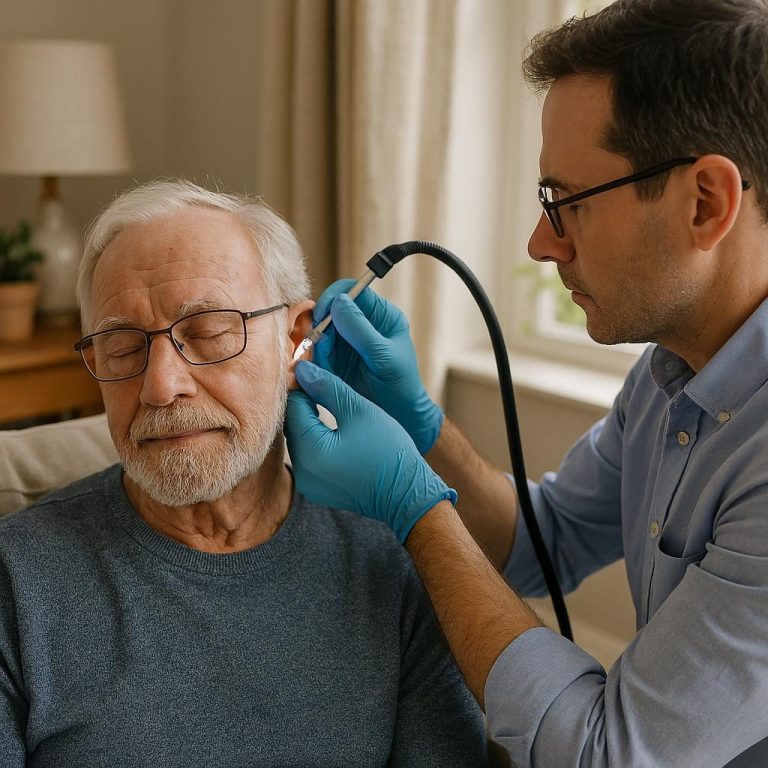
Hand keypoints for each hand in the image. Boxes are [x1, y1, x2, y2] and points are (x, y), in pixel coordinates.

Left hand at [285, 361, 456, 541]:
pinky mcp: (317, 490)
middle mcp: (302, 472)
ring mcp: (308, 484)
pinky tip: (333, 429)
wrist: (408, 494)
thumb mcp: (359, 410)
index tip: (315, 371)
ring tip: (327, 403)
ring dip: (310, 422)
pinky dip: (317, 441)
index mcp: (310, 452)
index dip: (303, 385)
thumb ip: (327, 387)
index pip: (293, 407)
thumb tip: (302, 369)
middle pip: (293, 426)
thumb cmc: (388, 450)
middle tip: (322, 384)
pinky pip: (309, 458)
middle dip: (305, 403)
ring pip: (300, 441)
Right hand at [312, 280, 443, 454]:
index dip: (333, 298)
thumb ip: (361, 330)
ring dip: (318, 349)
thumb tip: (339, 302)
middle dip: (321, 328)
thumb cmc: (401, 387)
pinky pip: (317, 353)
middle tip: (321, 348)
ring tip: (328, 367)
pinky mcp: (336, 360)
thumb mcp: (383, 357)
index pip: (352, 291)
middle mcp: (363, 325)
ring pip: (320, 333)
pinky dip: (316, 362)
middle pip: (330, 311)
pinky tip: (326, 374)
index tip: (321, 315)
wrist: (400, 419)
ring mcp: (348, 342)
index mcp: (382, 316)